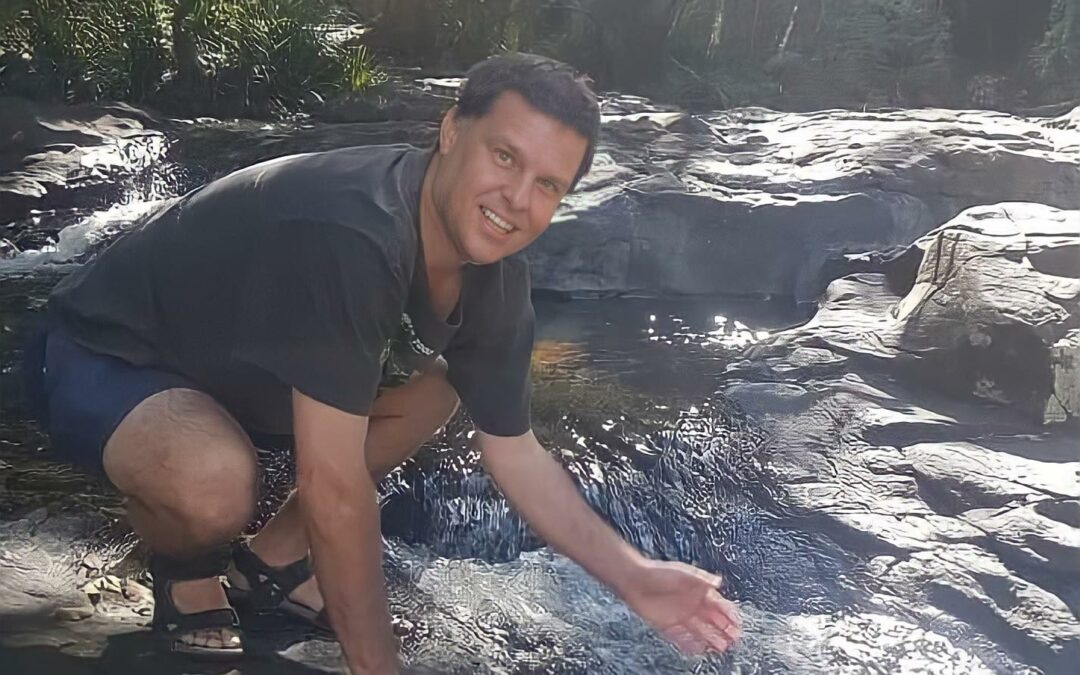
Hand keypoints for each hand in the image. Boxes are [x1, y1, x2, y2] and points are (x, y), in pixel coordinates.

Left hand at [621, 559, 741, 654]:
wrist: (635, 579)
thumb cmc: (658, 572)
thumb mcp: (684, 573)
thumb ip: (702, 579)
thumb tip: (718, 581)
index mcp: (697, 591)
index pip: (718, 605)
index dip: (729, 614)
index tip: (738, 623)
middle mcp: (690, 604)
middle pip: (711, 620)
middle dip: (724, 629)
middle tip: (734, 639)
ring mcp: (679, 615)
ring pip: (699, 630)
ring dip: (710, 638)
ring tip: (721, 647)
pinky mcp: (667, 624)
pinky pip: (681, 637)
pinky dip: (690, 643)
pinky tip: (699, 649)